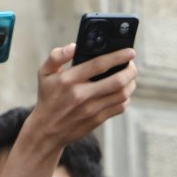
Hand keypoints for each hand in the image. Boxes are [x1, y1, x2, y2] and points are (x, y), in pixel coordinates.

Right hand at [19, 44, 137, 152]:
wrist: (47, 130)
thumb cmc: (47, 97)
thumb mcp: (44, 74)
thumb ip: (56, 56)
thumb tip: (74, 46)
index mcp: (69, 80)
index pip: (98, 64)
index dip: (118, 57)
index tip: (130, 52)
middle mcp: (81, 94)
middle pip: (117, 81)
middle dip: (130, 71)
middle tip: (132, 65)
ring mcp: (91, 109)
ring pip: (122, 95)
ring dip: (130, 84)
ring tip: (129, 77)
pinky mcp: (97, 120)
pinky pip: (119, 108)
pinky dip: (126, 99)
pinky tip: (123, 93)